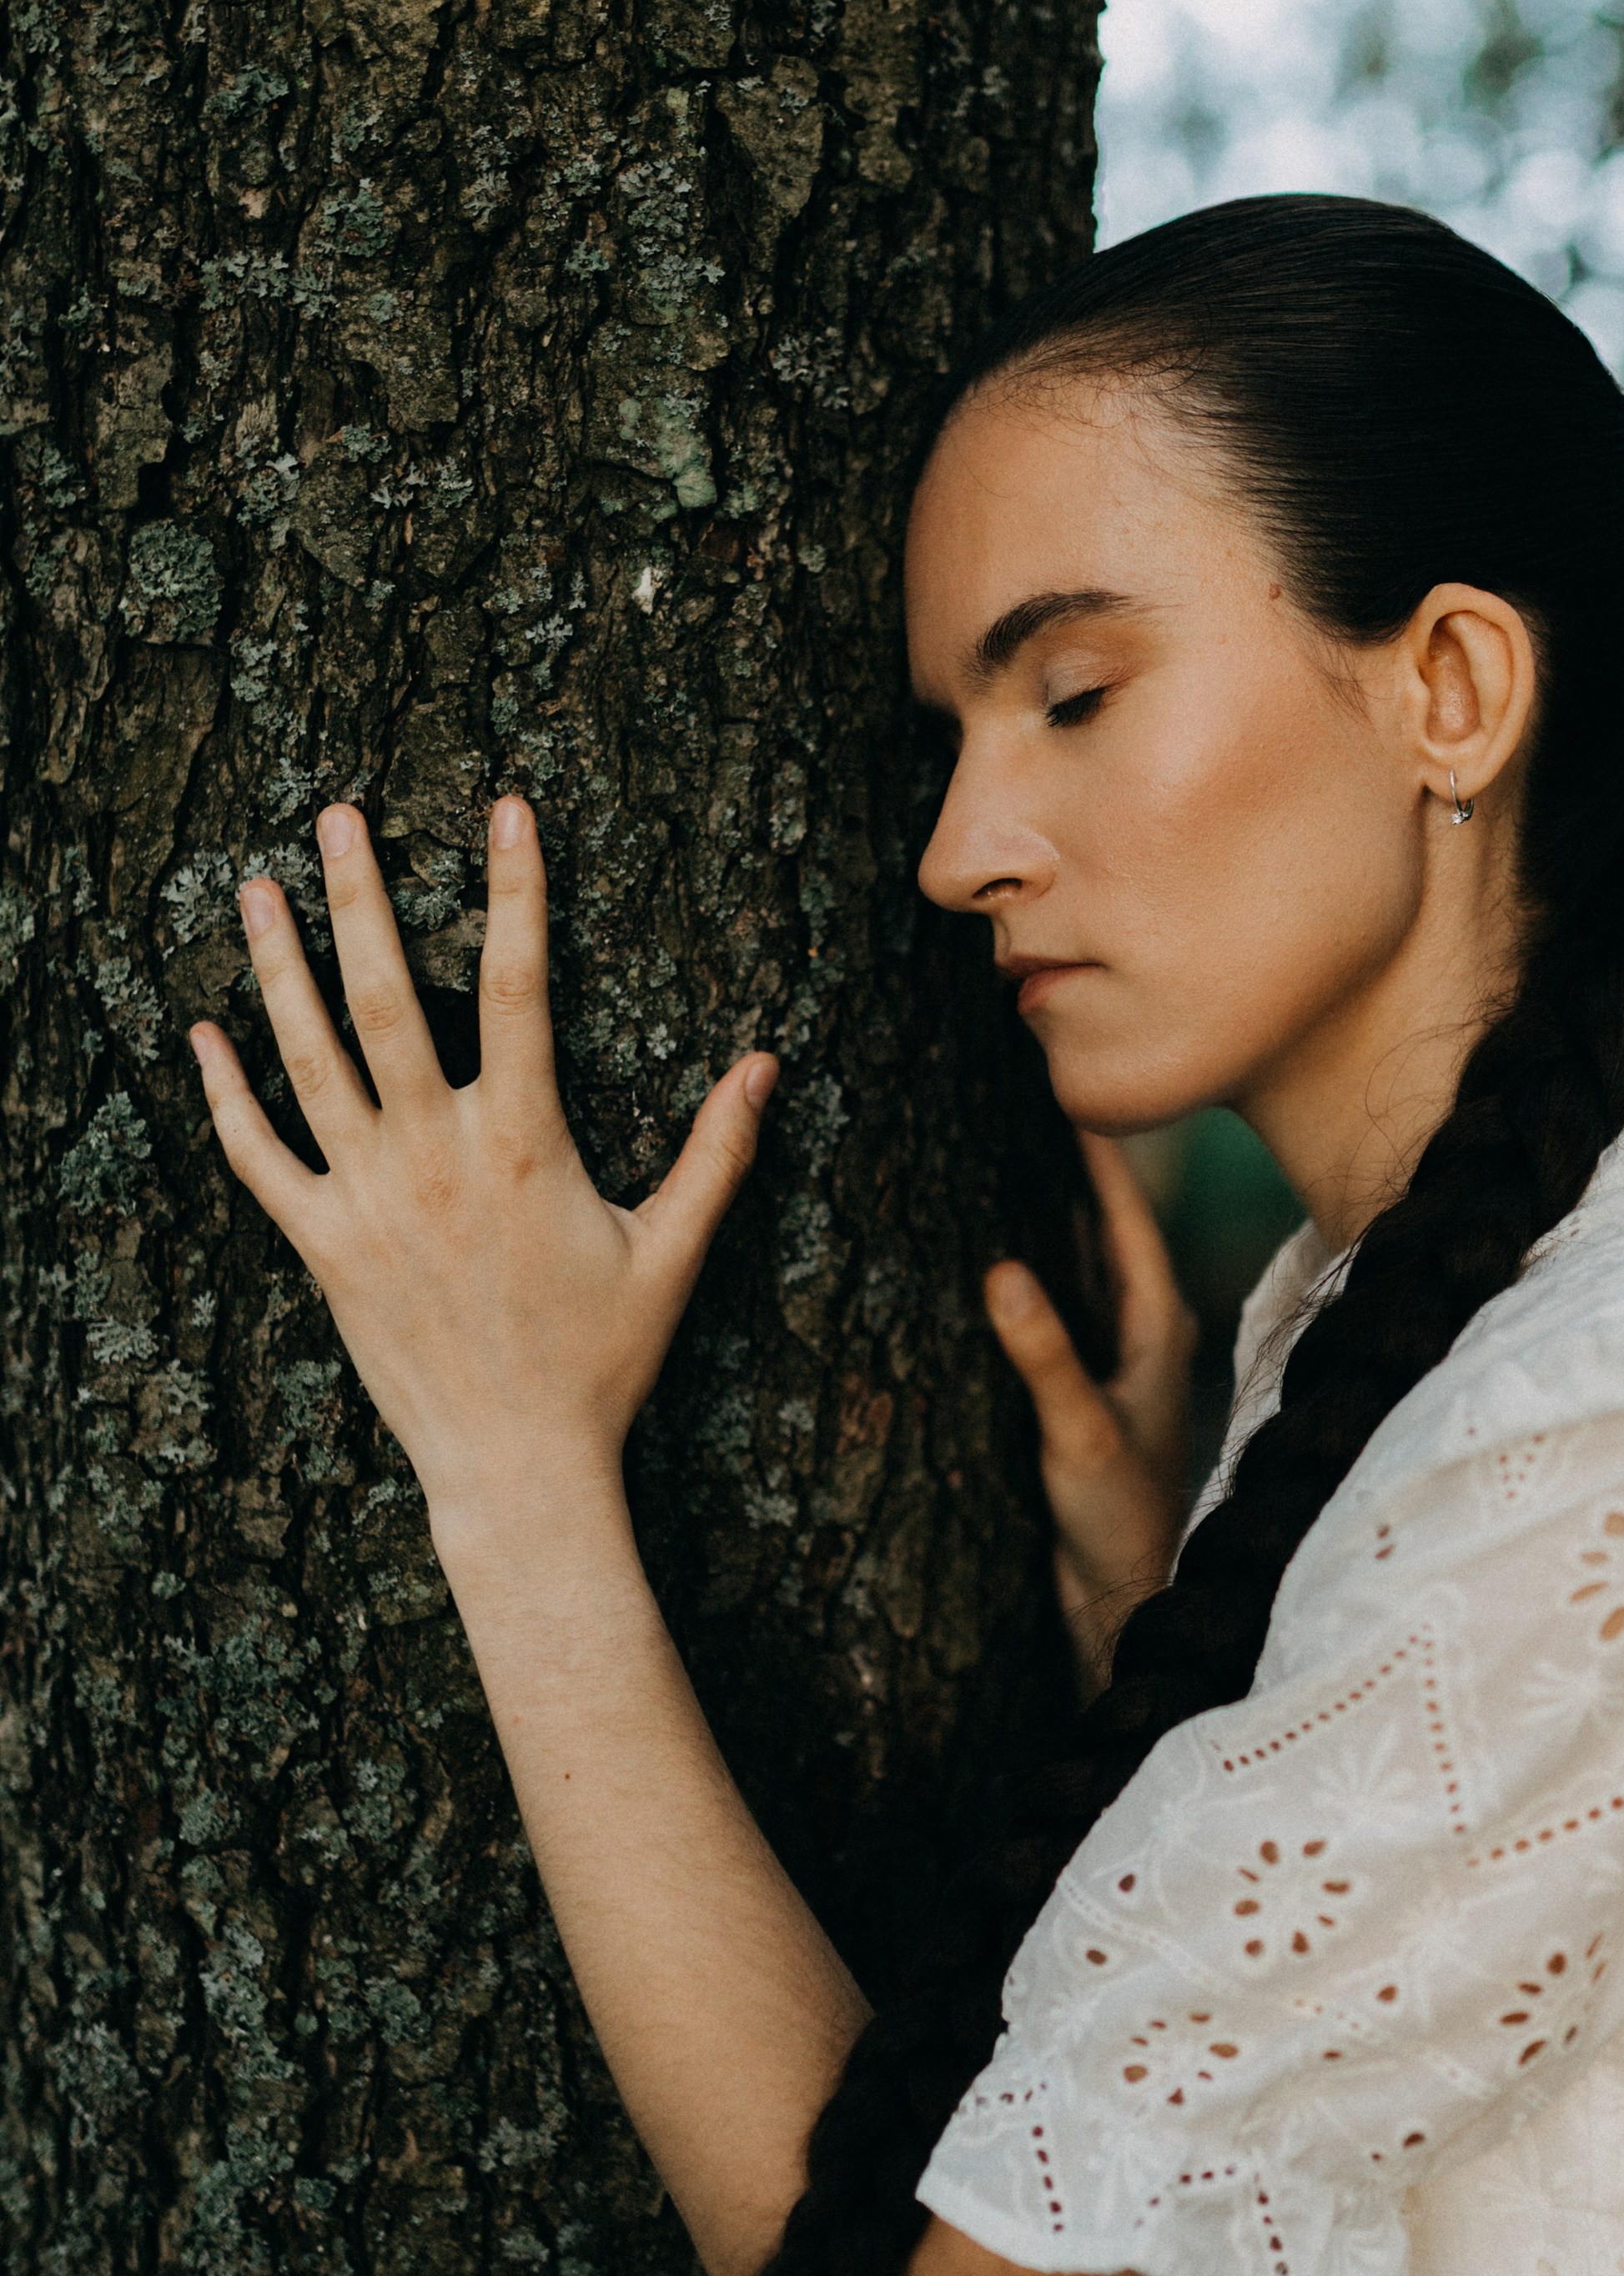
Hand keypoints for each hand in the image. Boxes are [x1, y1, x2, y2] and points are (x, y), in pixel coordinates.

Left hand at [188, 795, 774, 1553]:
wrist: (518, 1465)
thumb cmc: (601, 1361)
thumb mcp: (674, 1250)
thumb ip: (717, 1151)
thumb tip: (767, 1063)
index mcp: (523, 1142)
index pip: (520, 985)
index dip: (516, 889)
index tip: (507, 810)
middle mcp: (435, 1155)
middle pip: (387, 997)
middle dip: (362, 896)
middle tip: (338, 814)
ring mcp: (369, 1199)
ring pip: (310, 1058)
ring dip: (279, 965)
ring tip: (257, 885)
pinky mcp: (323, 1247)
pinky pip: (259, 1157)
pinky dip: (227, 1094)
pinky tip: (205, 1034)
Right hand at [985, 1131, 1196, 1694]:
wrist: (1122, 1603)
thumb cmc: (1119, 1523)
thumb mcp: (1080, 1433)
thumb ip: (1044, 1355)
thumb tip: (1001, 1272)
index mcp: (1158, 1327)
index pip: (1126, 1215)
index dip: (1095, 1153)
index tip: (1061, 1090)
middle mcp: (1140, 1333)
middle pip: (1101, 1228)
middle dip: (1063, 1170)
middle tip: (1016, 1102)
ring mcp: (1110, 1360)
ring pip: (1077, 1265)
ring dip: (1042, 1216)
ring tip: (990, 1154)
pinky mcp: (1077, 1390)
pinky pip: (1053, 1308)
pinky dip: (1024, 1273)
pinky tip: (981, 1252)